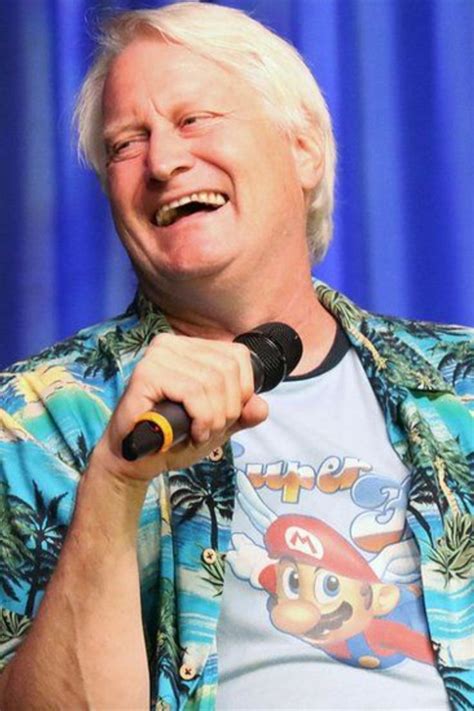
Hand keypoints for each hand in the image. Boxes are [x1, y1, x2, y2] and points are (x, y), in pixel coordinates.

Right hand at [91, 333, 268, 481]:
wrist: (136, 461)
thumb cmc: (173, 438)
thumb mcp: (217, 424)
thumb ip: (241, 414)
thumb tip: (262, 407)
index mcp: (189, 347)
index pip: (237, 355)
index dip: (242, 391)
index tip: (226, 415)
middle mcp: (171, 344)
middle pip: (228, 369)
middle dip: (228, 409)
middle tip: (211, 429)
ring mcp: (157, 357)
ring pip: (212, 382)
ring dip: (214, 418)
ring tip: (200, 433)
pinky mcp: (146, 375)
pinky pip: (192, 392)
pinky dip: (201, 418)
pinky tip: (192, 432)